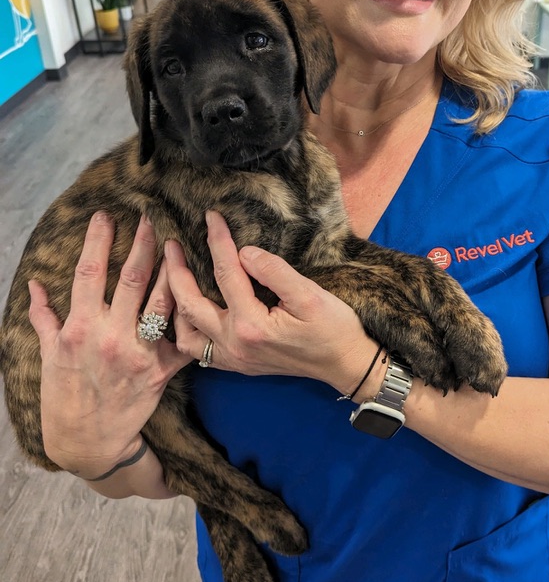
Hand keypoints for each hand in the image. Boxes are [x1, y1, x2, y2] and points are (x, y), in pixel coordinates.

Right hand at [28, 212, 188, 477]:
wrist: (89, 440)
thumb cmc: (64, 394)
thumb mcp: (47, 355)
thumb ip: (44, 317)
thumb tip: (36, 285)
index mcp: (80, 328)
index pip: (89, 273)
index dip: (98, 240)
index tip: (106, 216)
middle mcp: (110, 337)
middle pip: (131, 279)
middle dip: (143, 244)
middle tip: (151, 219)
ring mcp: (138, 353)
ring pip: (161, 301)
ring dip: (171, 270)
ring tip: (177, 245)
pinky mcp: (161, 371)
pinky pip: (181, 338)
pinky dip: (190, 317)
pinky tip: (199, 293)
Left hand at [165, 211, 379, 395]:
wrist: (345, 364)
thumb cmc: (334, 329)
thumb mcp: (310, 295)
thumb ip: (274, 271)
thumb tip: (244, 252)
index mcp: (252, 325)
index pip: (227, 274)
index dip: (217, 241)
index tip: (210, 216)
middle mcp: (235, 345)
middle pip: (190, 304)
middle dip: (176, 270)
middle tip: (170, 244)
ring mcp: (233, 358)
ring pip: (185, 332)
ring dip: (174, 304)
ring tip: (172, 277)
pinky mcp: (237, 364)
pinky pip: (198, 350)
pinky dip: (186, 329)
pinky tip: (188, 311)